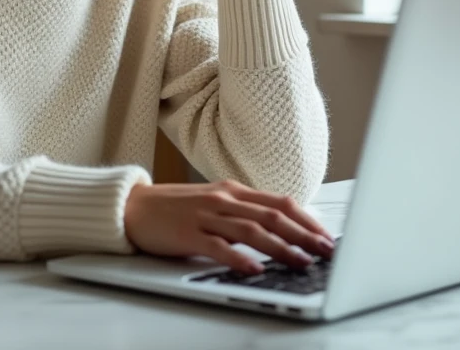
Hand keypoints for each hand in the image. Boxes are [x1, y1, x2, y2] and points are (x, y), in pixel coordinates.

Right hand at [123, 180, 334, 274]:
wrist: (133, 206)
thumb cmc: (176, 208)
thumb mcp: (215, 202)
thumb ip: (244, 212)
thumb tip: (282, 229)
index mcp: (233, 191)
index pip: (280, 203)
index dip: (307, 220)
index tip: (327, 237)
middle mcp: (224, 200)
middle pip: (272, 216)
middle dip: (304, 235)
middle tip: (326, 252)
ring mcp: (206, 216)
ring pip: (251, 231)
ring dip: (281, 248)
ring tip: (301, 262)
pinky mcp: (188, 234)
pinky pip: (218, 246)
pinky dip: (238, 258)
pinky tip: (254, 269)